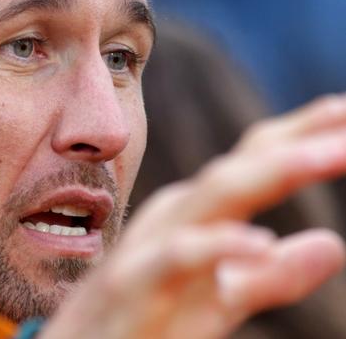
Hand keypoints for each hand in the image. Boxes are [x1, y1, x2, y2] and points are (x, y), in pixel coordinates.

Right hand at [41, 94, 345, 338]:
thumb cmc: (142, 325)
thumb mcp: (216, 304)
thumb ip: (270, 278)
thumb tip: (330, 242)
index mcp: (194, 218)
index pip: (252, 163)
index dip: (301, 134)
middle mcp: (173, 221)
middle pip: (239, 169)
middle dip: (298, 141)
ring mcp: (148, 251)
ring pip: (209, 199)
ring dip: (271, 172)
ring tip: (332, 154)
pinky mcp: (128, 288)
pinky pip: (174, 260)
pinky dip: (214, 246)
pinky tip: (260, 242)